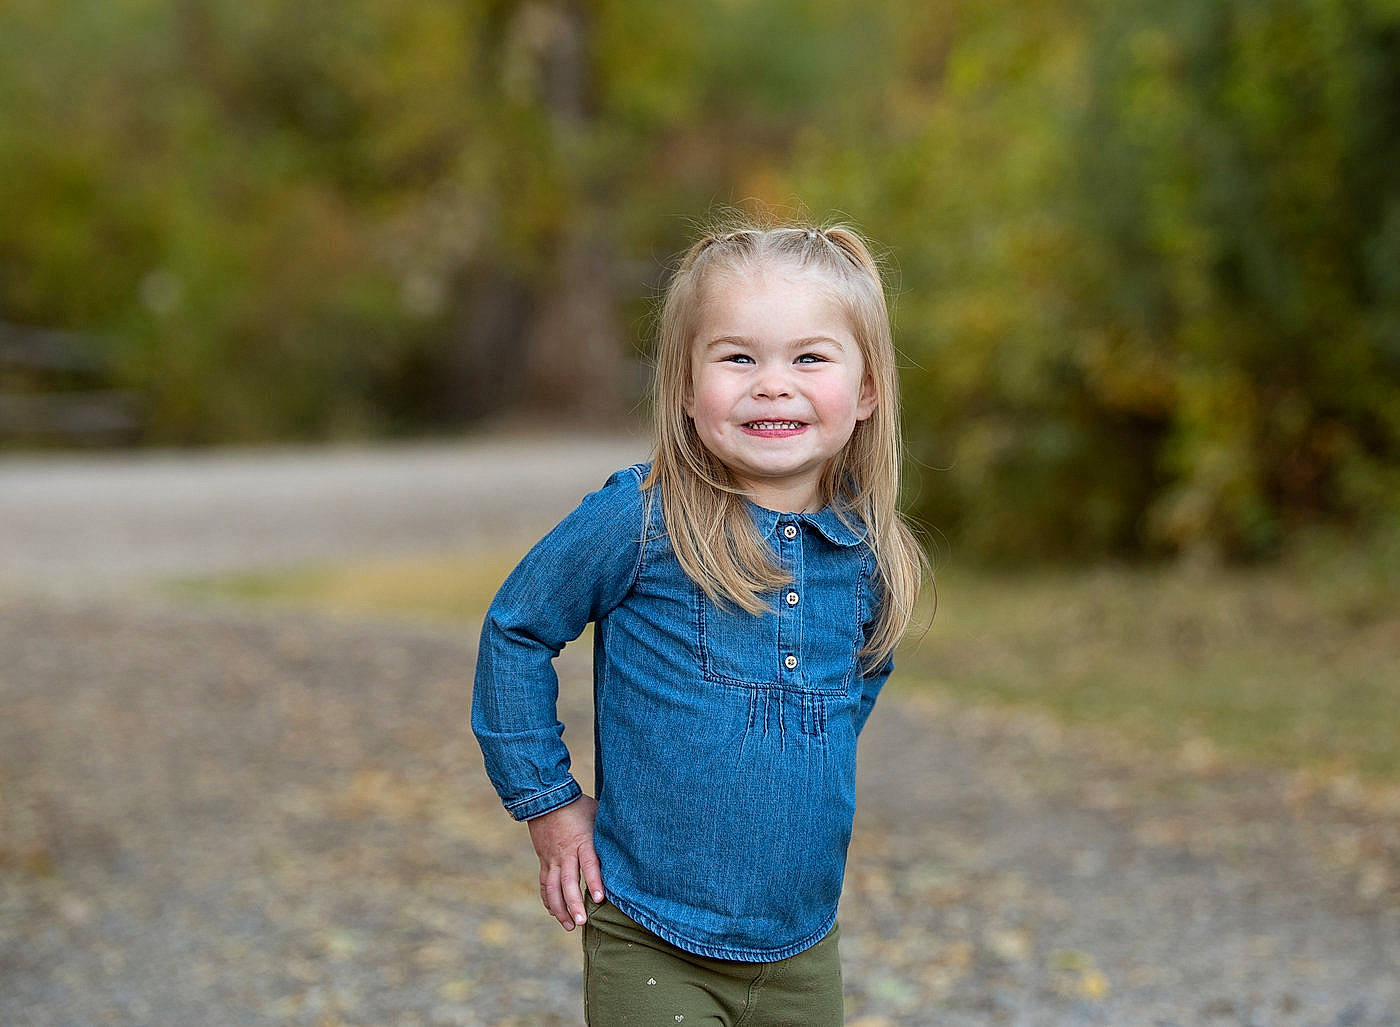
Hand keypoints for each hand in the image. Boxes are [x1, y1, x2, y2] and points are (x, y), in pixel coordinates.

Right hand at [527, 794, 603, 930]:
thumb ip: (609, 832)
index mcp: (582, 840)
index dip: (594, 881)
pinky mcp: (544, 861)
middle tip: (582, 922)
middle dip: (574, 904)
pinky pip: (544, 883)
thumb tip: (634, 839)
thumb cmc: (578, 807)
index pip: (589, 864)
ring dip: (560, 908)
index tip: (599, 898)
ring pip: (553, 887)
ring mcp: (552, 858)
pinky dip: (549, 900)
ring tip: (570, 925)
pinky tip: (555, 913)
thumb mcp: (597, 814)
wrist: (545, 799)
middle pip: (568, 882)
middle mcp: (565, 853)